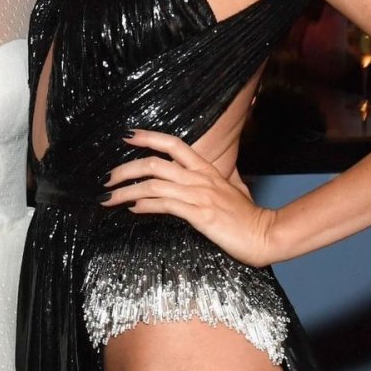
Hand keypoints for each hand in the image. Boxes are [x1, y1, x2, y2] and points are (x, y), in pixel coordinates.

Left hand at [102, 129, 278, 266]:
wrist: (265, 234)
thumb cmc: (248, 215)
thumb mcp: (234, 188)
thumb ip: (220, 178)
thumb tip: (213, 174)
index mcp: (206, 169)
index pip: (174, 144)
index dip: (149, 137)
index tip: (126, 136)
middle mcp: (199, 178)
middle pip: (154, 163)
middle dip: (124, 170)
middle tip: (106, 178)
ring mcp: (198, 195)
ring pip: (153, 185)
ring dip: (125, 191)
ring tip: (108, 198)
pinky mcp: (199, 214)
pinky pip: (165, 205)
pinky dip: (144, 206)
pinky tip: (132, 209)